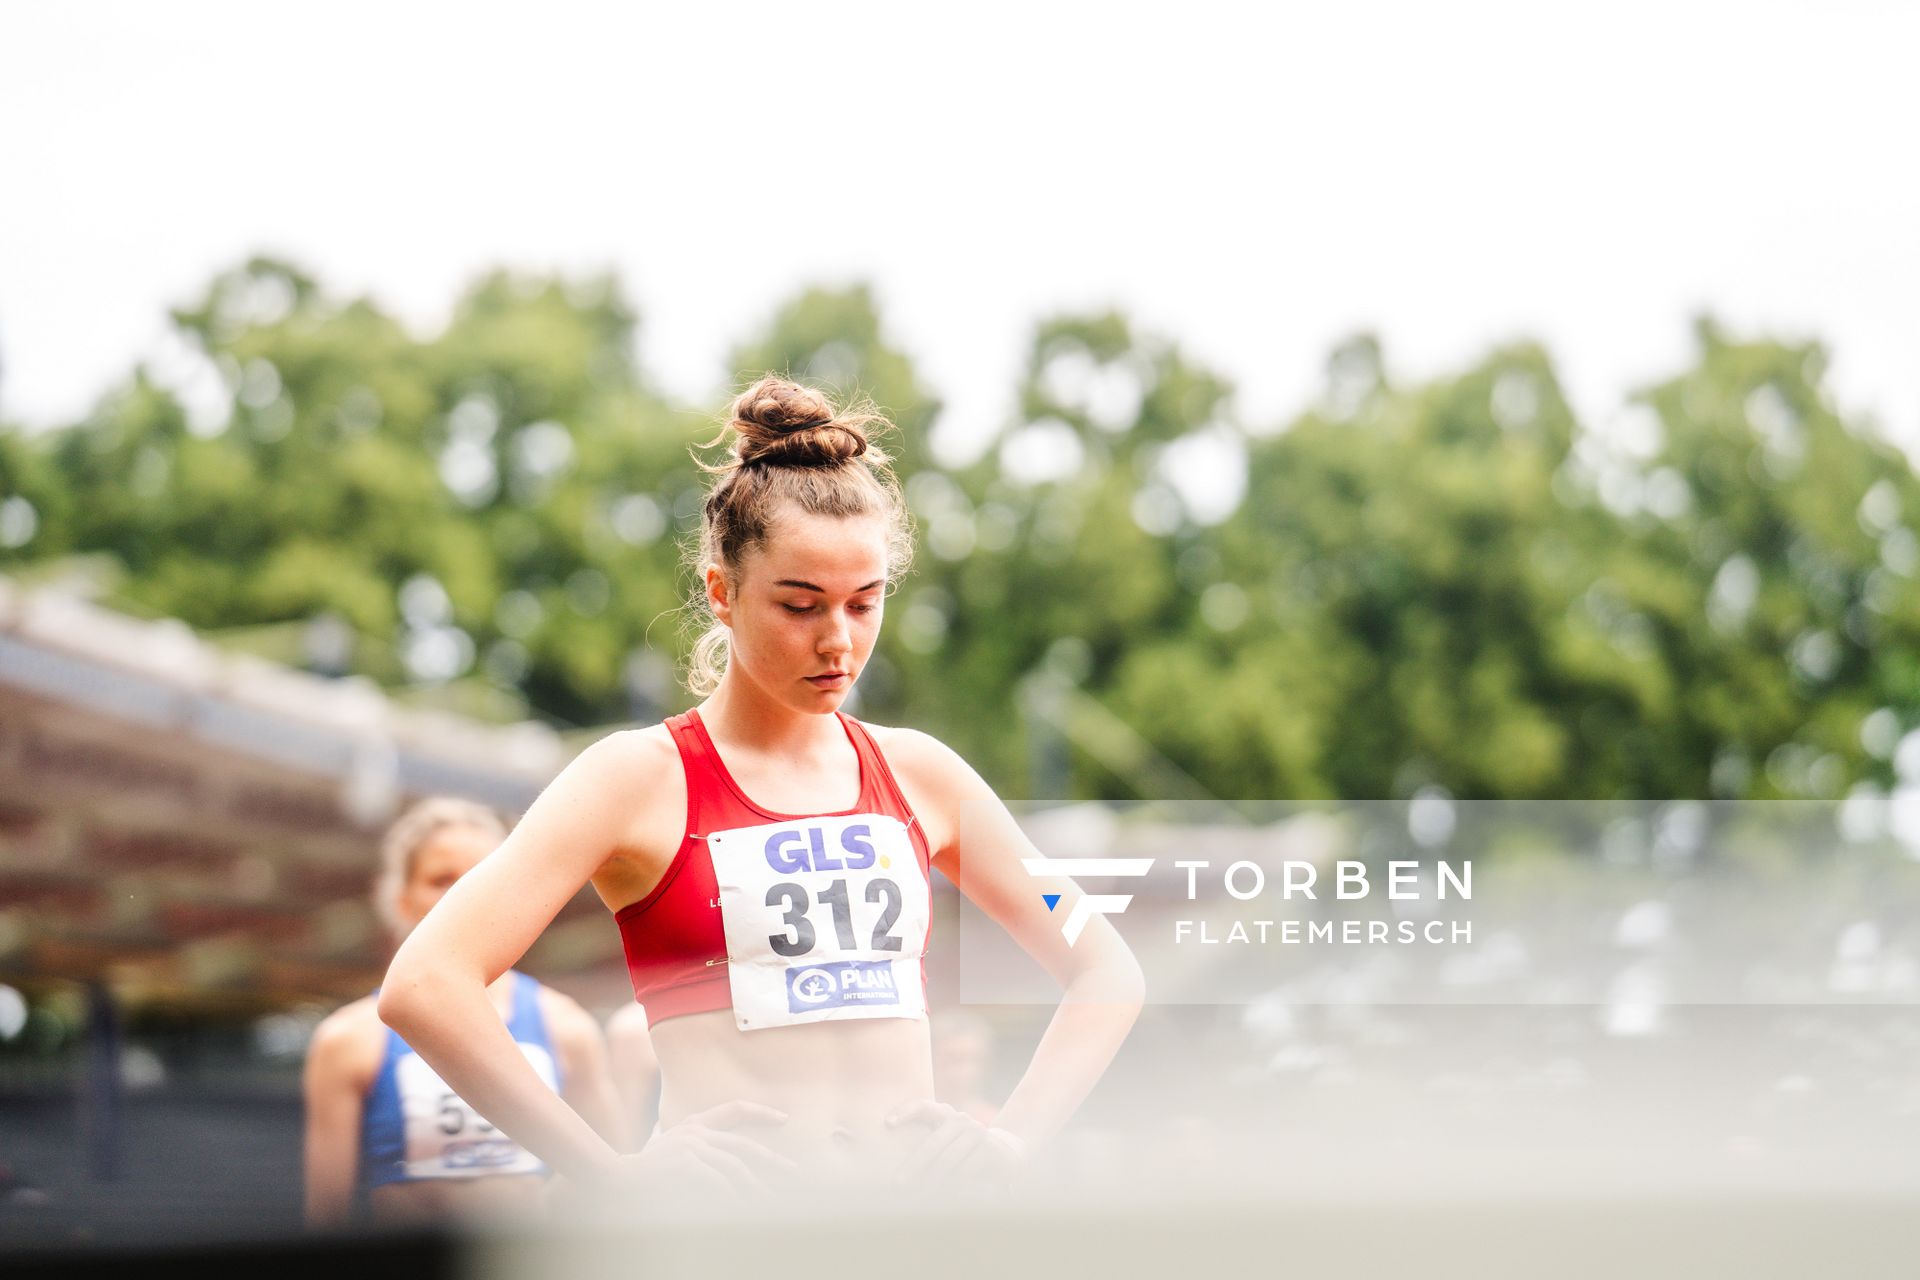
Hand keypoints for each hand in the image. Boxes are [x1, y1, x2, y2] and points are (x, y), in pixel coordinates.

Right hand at [626, 1100, 797, 1197]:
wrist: (617, 1179)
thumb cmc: (647, 1172)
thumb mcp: (674, 1150)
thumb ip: (700, 1149)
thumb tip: (737, 1168)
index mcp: (695, 1124)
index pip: (734, 1110)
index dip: (760, 1113)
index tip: (783, 1119)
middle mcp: (696, 1132)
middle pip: (744, 1146)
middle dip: (771, 1161)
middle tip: (792, 1172)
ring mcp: (691, 1147)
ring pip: (735, 1168)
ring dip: (754, 1188)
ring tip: (769, 1201)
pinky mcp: (687, 1163)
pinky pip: (719, 1183)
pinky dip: (733, 1196)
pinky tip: (744, 1206)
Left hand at [886, 1100, 1027, 1188]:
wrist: (1004, 1153)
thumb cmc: (961, 1149)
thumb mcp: (944, 1140)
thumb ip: (922, 1143)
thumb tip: (888, 1163)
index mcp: (944, 1113)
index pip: (922, 1105)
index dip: (905, 1111)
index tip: (888, 1123)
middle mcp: (960, 1120)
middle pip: (932, 1143)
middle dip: (913, 1166)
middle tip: (898, 1184)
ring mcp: (976, 1133)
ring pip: (948, 1160)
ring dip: (932, 1181)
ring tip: (918, 1197)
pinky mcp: (988, 1150)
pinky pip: (966, 1171)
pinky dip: (953, 1187)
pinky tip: (942, 1199)